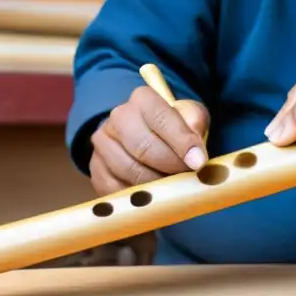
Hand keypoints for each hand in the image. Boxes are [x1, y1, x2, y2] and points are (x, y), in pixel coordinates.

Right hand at [89, 85, 209, 195]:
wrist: (147, 138)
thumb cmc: (174, 129)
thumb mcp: (190, 117)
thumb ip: (196, 125)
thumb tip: (195, 150)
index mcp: (143, 99)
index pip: (161, 119)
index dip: (181, 142)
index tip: (198, 163)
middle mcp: (118, 117)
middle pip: (143, 147)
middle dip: (170, 166)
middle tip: (188, 178)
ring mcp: (103, 144)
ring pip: (129, 170)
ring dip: (156, 184)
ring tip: (174, 187)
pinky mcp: (97, 170)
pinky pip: (116, 189)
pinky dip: (138, 197)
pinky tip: (154, 195)